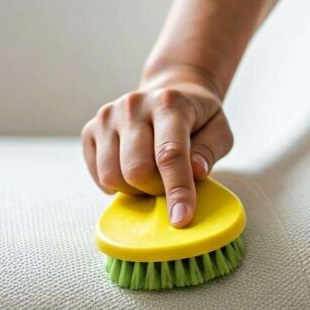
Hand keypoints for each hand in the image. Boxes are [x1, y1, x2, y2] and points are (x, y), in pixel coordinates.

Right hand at [81, 69, 233, 226]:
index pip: (169, 154)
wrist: (169, 91)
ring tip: (150, 176)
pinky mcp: (90, 130)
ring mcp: (108, 117)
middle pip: (136, 170)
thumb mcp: (218, 129)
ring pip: (111, 176)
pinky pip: (97, 175)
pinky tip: (131, 172)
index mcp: (168, 103)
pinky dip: (116, 185)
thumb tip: (196, 172)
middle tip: (168, 183)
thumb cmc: (197, 118)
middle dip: (155, 189)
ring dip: (135, 189)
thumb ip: (210, 150)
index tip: (181, 219)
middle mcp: (133, 105)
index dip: (177, 190)